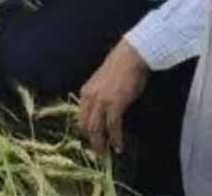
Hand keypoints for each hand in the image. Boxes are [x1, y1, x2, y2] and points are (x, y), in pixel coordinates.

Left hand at [78, 40, 148, 154]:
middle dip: (92, 141)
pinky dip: (116, 138)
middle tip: (99, 153)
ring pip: (97, 128)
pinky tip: (119, 146)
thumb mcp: (102, 84)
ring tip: (107, 154)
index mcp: (85, 93)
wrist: (130, 57)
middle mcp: (90, 98)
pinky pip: (112, 126)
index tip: (92, 141)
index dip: (85, 131)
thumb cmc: (120, 69)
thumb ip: (99, 96)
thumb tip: (102, 111)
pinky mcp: (114, 103)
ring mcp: (101, 101)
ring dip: (102, 143)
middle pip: (86, 125)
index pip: (81, 117)